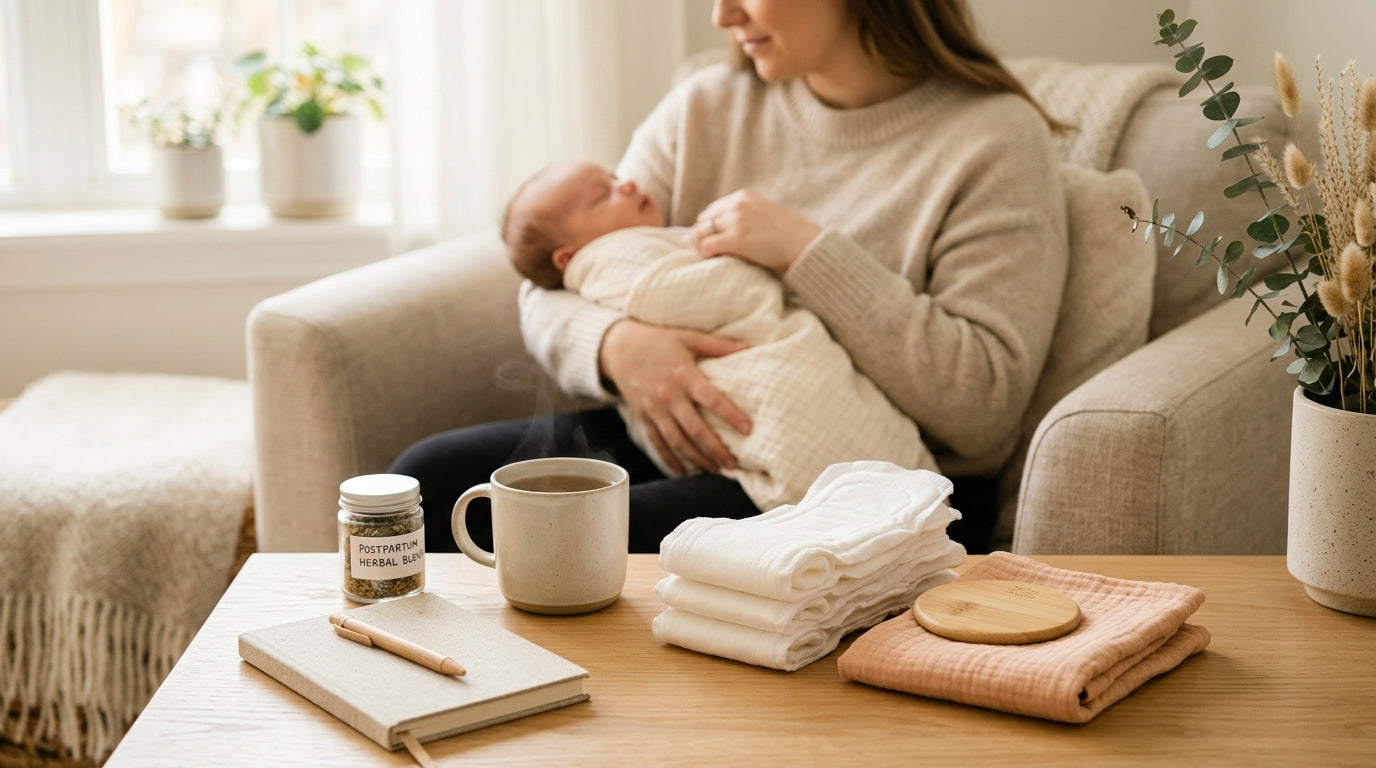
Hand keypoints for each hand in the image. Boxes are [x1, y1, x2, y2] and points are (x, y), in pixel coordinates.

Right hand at [599, 319, 751, 474]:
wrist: (617, 348)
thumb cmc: (658, 341)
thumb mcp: (688, 337)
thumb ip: (719, 345)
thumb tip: (748, 346)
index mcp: (684, 374)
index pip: (711, 398)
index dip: (730, 415)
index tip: (748, 430)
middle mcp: (668, 395)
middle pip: (695, 429)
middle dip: (715, 449)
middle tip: (734, 464)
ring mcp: (654, 409)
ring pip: (677, 441)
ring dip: (697, 459)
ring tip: (716, 470)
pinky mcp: (643, 417)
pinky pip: (657, 443)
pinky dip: (670, 460)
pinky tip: (684, 472)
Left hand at [693, 189, 822, 273]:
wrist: (804, 244)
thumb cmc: (789, 235)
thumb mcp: (765, 214)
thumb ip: (747, 216)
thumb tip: (727, 231)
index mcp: (744, 197)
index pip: (713, 209)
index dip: (710, 226)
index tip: (713, 239)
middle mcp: (737, 205)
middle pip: (704, 220)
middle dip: (703, 236)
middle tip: (709, 251)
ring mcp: (736, 221)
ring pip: (701, 232)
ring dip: (702, 246)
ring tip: (711, 257)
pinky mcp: (736, 239)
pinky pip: (707, 246)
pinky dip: (706, 255)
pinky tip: (713, 261)